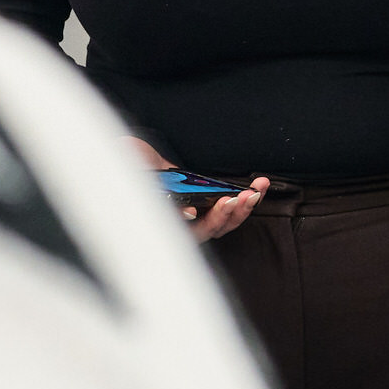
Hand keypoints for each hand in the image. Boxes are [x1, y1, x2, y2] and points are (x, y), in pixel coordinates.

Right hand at [126, 137, 266, 240]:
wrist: (131, 156)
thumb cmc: (130, 169)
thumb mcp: (139, 179)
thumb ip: (161, 198)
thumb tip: (189, 213)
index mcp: (168, 222)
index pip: (194, 232)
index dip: (209, 222)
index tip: (223, 203)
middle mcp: (186, 222)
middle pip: (217, 228)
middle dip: (233, 212)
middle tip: (245, 196)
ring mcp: (199, 211)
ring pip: (228, 218)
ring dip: (246, 204)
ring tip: (258, 188)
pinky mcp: (208, 197)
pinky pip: (231, 202)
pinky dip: (246, 194)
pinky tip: (258, 184)